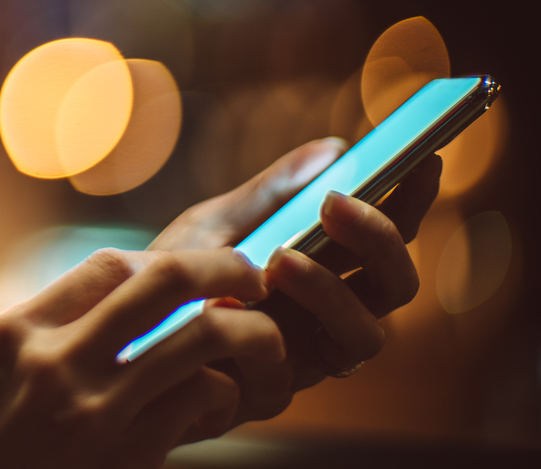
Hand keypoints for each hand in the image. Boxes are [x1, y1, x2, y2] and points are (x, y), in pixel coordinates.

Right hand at [0, 248, 285, 468]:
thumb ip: (42, 340)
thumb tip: (116, 305)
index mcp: (14, 332)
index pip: (106, 266)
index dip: (167, 259)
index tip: (196, 270)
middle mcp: (51, 359)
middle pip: (162, 279)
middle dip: (224, 267)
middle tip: (255, 278)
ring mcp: (91, 408)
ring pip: (200, 337)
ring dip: (249, 334)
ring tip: (266, 342)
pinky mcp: (124, 454)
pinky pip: (198, 399)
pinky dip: (222, 394)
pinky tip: (220, 405)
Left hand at [150, 139, 442, 428]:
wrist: (119, 329)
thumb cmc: (174, 274)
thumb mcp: (217, 223)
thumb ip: (272, 194)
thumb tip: (336, 148)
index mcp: (327, 268)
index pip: (388, 236)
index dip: (413, 201)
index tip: (422, 159)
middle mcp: (329, 314)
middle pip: (394, 285)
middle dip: (378, 241)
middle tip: (334, 204)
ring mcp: (305, 356)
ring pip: (365, 337)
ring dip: (332, 293)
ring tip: (282, 260)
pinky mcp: (268, 392)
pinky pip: (294, 377)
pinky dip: (268, 339)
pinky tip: (230, 311)